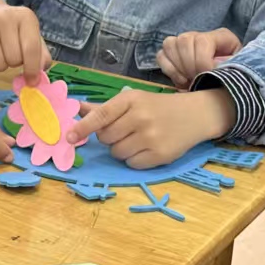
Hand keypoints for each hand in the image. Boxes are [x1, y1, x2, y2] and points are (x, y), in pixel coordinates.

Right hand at [0, 0, 49, 78]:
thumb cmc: (13, 28)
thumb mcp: (31, 34)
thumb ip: (40, 54)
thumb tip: (38, 77)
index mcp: (25, 17)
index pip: (31, 49)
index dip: (32, 69)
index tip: (32, 82)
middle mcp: (5, 18)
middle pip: (14, 59)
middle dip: (14, 63)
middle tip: (10, 54)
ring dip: (0, 65)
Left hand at [67, 88, 234, 168]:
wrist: (195, 114)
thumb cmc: (157, 107)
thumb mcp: (133, 100)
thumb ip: (104, 108)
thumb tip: (76, 108)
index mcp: (131, 100)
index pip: (101, 115)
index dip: (83, 127)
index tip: (69, 137)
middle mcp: (140, 117)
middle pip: (105, 138)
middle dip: (109, 137)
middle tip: (124, 131)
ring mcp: (151, 137)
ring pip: (117, 152)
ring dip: (121, 149)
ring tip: (137, 139)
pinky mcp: (160, 155)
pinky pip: (132, 164)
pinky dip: (135, 159)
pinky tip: (147, 148)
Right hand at [155, 28, 240, 88]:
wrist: (227, 80)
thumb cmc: (234, 73)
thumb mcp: (239, 69)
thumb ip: (230, 66)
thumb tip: (214, 66)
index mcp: (220, 36)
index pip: (202, 41)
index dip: (202, 61)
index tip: (207, 76)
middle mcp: (199, 35)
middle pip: (184, 41)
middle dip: (189, 65)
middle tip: (196, 80)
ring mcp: (183, 42)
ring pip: (170, 45)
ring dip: (178, 68)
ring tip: (189, 81)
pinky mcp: (171, 53)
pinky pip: (161, 55)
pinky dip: (168, 69)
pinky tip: (181, 80)